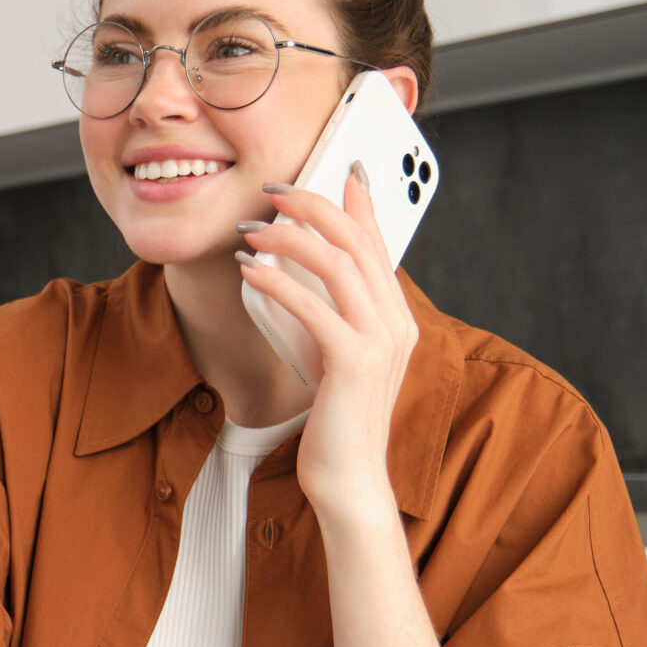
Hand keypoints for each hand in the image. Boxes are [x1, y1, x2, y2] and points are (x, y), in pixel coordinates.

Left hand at [235, 171, 420, 511]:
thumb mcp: (336, 354)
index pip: (380, 242)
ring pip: (339, 264)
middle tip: (273, 191)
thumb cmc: (335, 420)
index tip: (335, 168)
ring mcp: (380, 342)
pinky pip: (314, 306)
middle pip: (359, 241)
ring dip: (290, 238)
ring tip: (252, 231)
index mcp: (396, 318)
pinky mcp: (355, 363)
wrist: (349, 479)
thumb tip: (304, 269)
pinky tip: (250, 272)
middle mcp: (396, 323)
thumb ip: (331, 313)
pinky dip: (278, 281)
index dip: (356, 201)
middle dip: (314, 206)